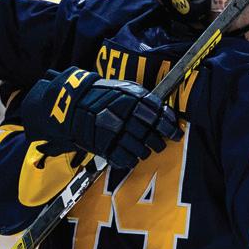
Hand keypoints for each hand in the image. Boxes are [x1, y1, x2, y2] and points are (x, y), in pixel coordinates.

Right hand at [21, 67, 181, 169]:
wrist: (73, 103)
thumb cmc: (104, 95)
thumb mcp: (126, 88)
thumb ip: (146, 100)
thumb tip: (167, 115)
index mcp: (132, 99)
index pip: (159, 116)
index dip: (170, 127)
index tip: (175, 134)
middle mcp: (124, 115)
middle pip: (151, 136)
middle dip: (158, 143)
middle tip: (159, 144)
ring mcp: (113, 132)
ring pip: (140, 150)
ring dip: (145, 152)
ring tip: (144, 150)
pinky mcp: (103, 146)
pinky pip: (125, 159)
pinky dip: (130, 159)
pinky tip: (130, 155)